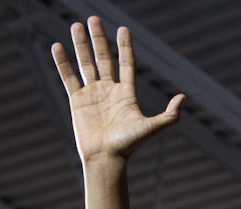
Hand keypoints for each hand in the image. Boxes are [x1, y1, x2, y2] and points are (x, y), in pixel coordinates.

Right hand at [51, 18, 183, 164]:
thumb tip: (183, 98)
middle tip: (93, 19)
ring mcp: (92, 94)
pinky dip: (63, 62)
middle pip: (103, 58)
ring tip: (76, 25)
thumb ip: (169, 114)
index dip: (124, 47)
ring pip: (85, 64)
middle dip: (98, 39)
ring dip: (81, 45)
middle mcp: (109, 91)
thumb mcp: (151, 128)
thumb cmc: (129, 145)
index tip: (122, 29)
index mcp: (126, 93)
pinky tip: (57, 46)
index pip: (126, 63)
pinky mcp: (77, 100)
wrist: (106, 158)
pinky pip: (68, 77)